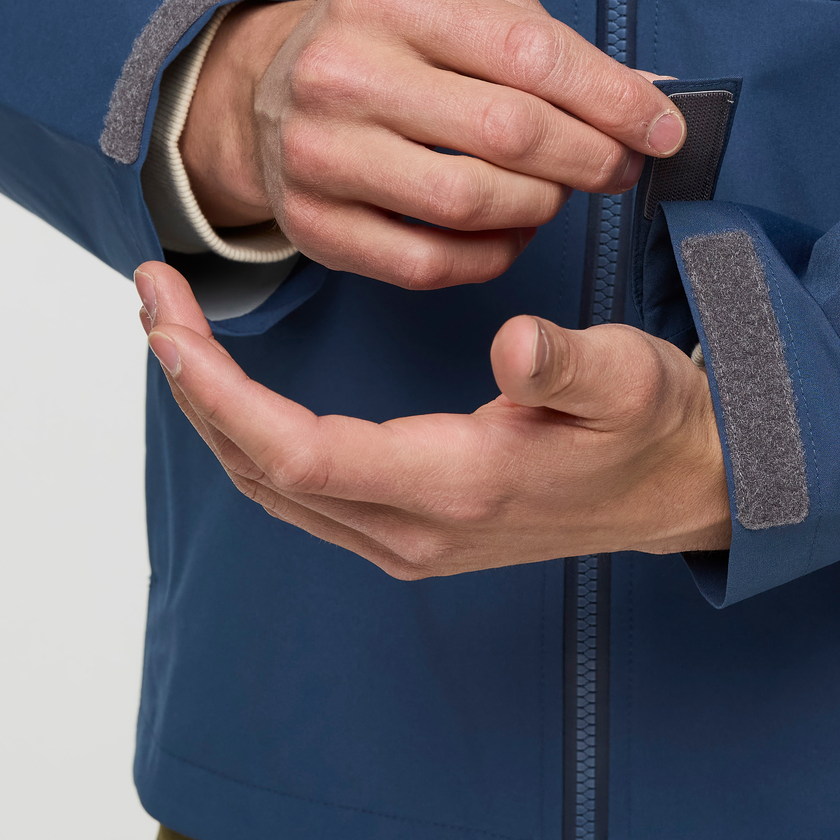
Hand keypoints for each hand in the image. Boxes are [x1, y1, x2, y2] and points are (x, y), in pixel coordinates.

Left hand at [135, 262, 730, 576]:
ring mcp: (413, 540)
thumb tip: (514, 343)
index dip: (218, 390)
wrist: (684, 487)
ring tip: (180, 334)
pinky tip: (242, 390)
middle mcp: (419, 529)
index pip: (297, 451)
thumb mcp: (630, 379)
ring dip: (215, 413)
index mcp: (458, 485)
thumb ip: (570, 366)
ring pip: (276, 487)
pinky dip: (254, 437)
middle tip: (155, 300)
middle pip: (263, 471)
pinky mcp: (417, 531)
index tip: (169, 319)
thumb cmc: (654, 426)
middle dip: (194, 388)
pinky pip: (306, 492)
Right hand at [181, 0, 686, 288]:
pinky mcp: (314, 226)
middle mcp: (343, 71)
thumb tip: (645, 96)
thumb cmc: (391, 50)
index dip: (614, 99)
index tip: (661, 129)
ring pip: (474, 203)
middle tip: (619, 167)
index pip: (530, 53)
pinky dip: (494, 254)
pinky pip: (432, 263)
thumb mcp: (456, 8)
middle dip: (590, 157)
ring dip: (543, 207)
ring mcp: (319, 154)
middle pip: (510, 132)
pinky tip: (510, 229)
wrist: (269, 98)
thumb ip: (547, 44)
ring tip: (556, 192)